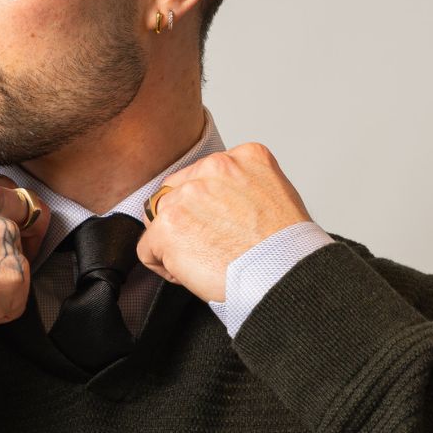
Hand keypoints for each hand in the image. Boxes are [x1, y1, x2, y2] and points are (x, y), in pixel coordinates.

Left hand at [135, 143, 313, 303]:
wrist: (284, 276)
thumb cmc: (285, 250)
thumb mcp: (276, 196)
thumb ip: (243, 187)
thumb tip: (221, 203)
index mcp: (244, 156)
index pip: (203, 177)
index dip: (208, 208)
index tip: (224, 227)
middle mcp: (214, 168)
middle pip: (177, 194)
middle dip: (187, 222)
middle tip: (214, 247)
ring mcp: (187, 195)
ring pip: (160, 220)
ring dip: (175, 243)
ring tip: (206, 260)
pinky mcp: (169, 225)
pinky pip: (147, 248)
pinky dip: (163, 266)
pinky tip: (191, 272)